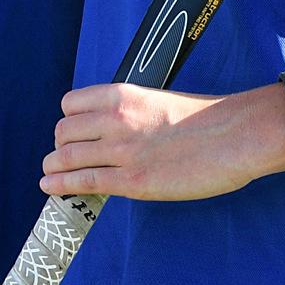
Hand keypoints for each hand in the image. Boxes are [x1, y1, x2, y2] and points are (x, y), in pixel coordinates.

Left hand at [40, 82, 284, 202]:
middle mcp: (114, 120)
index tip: (73, 133)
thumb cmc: (206, 120)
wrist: (235, 137)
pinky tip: (49, 188)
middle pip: (63, 132)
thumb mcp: (158, 101)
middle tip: (67, 157)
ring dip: (54, 167)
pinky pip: (82, 182)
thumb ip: (131, 113)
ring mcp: (121, 151)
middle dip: (60, 146)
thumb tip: (114, 131)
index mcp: (122, 95)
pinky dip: (59, 185)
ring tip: (51, 174)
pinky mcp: (132, 181)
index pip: (70, 105)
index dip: (68, 122)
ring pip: (66, 157)